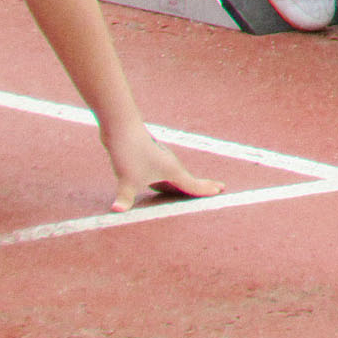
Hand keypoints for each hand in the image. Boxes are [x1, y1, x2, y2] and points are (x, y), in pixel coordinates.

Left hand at [106, 126, 223, 209]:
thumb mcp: (127, 179)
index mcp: (172, 171)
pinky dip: (170, 183)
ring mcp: (161, 160)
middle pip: (189, 180)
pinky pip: (165, 175)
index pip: (192, 185)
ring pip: (177, 177)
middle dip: (203, 185)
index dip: (205, 190)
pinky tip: (161, 187)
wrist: (122, 127)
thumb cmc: (129, 152)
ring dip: (186, 185)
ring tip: (194, 191)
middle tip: (220, 188)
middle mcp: (170, 165)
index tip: (219, 191)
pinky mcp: (151, 158)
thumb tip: (117, 210)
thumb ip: (124, 198)